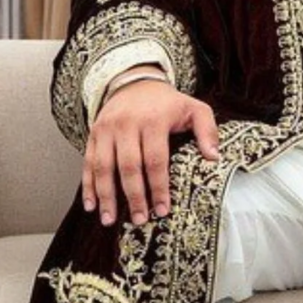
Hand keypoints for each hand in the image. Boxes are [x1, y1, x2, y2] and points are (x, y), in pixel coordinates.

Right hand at [84, 80, 219, 225]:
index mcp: (153, 120)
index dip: (158, 187)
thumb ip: (207, 130)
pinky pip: (88, 162)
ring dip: (106, 196)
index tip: (162, 210)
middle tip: (139, 220)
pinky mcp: (94, 134)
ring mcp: (107, 129)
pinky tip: (90, 206)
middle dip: (133, 196)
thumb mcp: (194, 108)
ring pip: (104, 167)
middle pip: (128, 166)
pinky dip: (88, 186)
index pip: (155, 159)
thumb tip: (213, 158)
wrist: (134, 82)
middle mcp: (126, 124)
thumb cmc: (167, 103)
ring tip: (110, 220)